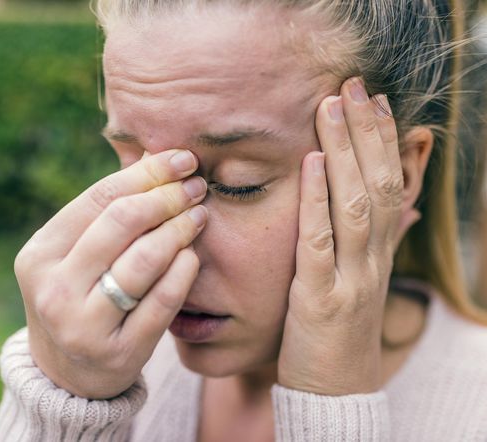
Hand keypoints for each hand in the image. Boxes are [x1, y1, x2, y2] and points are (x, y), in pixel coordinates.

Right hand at [15, 149, 207, 398]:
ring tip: (199, 214)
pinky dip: (185, 270)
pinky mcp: (120, 353)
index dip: (146, 173)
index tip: (181, 158)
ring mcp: (85, 325)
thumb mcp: (72, 256)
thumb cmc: (76, 298)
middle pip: (122, 222)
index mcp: (39, 255)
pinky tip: (193, 254)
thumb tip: (156, 157)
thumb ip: (105, 213)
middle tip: (195, 186)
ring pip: (145, 260)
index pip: (98, 198)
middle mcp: (55, 290)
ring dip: (180, 229)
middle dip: (166, 196)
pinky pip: (163, 300)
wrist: (67, 375)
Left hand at [277, 77, 419, 394]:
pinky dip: (317, 200)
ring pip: (355, 203)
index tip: (373, 102)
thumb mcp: (357, 282)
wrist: (337, 393)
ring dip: (344, 152)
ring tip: (331, 108)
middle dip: (364, 132)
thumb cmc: (337, 334)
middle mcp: (373, 260)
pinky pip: (320, 242)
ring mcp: (351, 278)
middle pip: (377, 184)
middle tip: (352, 87)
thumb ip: (364, 243)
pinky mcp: (321, 298)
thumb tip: (374, 205)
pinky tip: (310, 164)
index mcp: (379, 254)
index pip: (390, 186)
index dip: (384, 142)